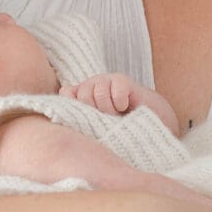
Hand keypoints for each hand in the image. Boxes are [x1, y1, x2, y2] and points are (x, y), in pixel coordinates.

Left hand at [64, 73, 181, 134]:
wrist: (149, 128)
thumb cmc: (119, 132)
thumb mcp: (95, 130)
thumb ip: (78, 118)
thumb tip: (61, 105)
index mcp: (80, 98)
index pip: (66, 93)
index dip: (76, 107)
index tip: (88, 121)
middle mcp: (91, 86)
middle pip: (82, 94)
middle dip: (96, 112)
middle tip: (108, 119)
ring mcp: (106, 81)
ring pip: (98, 91)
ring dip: (109, 109)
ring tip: (118, 115)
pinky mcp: (122, 80)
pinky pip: (115, 89)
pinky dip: (120, 102)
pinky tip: (126, 107)